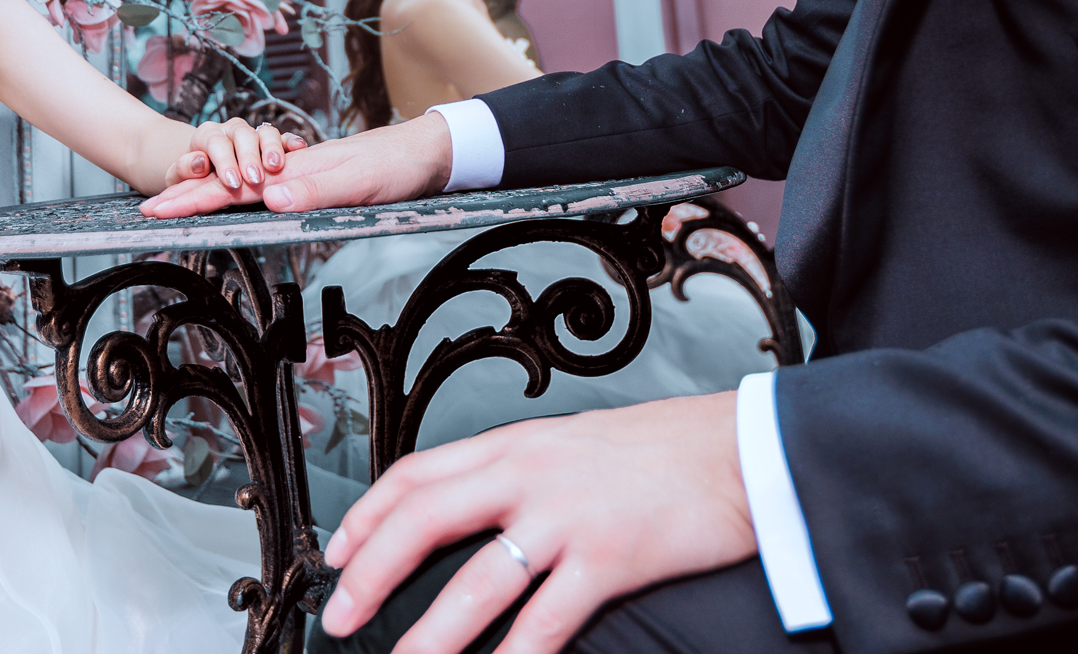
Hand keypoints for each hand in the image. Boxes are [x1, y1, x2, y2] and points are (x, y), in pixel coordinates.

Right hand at [145, 113, 452, 217]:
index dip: (193, 200)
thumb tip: (265, 199)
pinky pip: (263, 192)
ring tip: (172, 205)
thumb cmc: (395, 167)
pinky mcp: (313, 183)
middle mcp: (290, 171)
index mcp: (293, 170)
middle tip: (149, 211)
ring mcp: (300, 176)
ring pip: (240, 187)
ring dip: (205, 196)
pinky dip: (237, 199)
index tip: (156, 210)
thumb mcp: (358, 182)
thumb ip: (313, 189)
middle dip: (187, 198)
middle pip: (228, 185)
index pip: (232, 188)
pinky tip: (232, 201)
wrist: (425, 152)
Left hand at [318, 393, 753, 653]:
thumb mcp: (571, 443)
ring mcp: (566, 517)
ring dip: (431, 633)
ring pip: (476, 582)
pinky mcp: (609, 558)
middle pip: (424, 521)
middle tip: (341, 614)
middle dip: (371, 573)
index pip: (415, 474)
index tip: (338, 554)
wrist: (739, 448)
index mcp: (514, 444)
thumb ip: (518, 474)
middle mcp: (529, 474)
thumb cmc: (661, 451)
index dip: (366, 516)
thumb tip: (470, 509)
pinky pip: (547, 620)